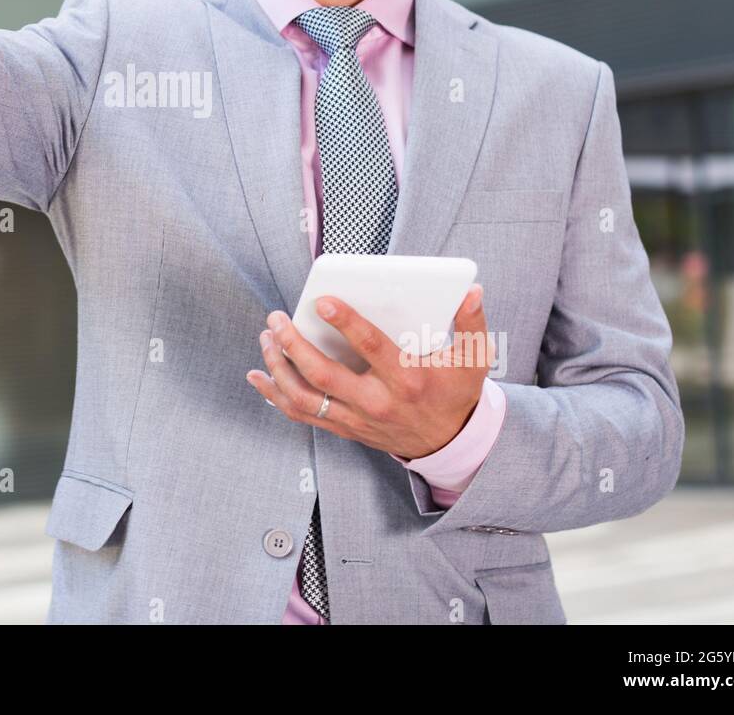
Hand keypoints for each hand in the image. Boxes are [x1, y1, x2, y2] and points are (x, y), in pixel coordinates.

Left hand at [246, 283, 492, 459]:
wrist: (450, 442)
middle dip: (294, 344)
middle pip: (324, 374)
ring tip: (267, 338)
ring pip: (305, 397)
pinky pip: (303, 414)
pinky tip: (260, 376)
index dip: (347, 324)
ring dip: (279, 367)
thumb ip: (471, 323)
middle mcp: (377, 402)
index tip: (323, 301)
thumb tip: (471, 291)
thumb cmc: (456, 393)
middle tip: (276, 319)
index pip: (371, 348)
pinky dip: (276, 396)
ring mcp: (357, 418)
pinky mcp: (345, 428)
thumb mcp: (474, 359)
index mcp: (408, 379)